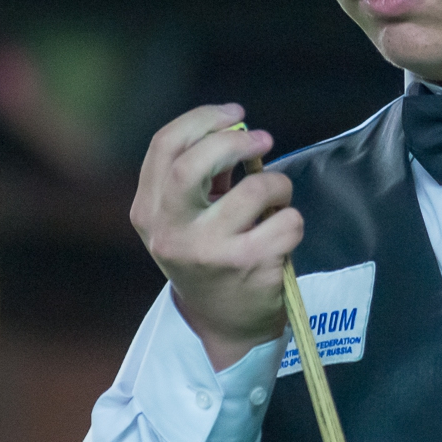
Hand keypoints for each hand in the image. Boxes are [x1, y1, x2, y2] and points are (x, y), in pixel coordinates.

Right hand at [130, 103, 299, 369]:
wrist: (224, 326)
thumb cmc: (211, 256)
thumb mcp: (188, 218)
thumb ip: (204, 175)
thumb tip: (237, 128)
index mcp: (148, 212)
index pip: (164, 146)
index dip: (202, 119)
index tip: (235, 116)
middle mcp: (170, 232)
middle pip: (194, 163)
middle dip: (235, 142)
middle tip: (264, 140)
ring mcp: (208, 251)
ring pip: (256, 189)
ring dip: (278, 186)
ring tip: (276, 200)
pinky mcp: (248, 265)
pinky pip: (286, 221)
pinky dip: (292, 221)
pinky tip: (281, 236)